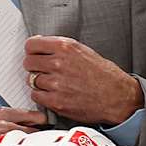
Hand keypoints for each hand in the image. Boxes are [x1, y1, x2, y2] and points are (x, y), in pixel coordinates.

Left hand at [24, 35, 143, 126]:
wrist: (117, 96)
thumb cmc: (104, 75)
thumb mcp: (83, 51)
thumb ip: (60, 48)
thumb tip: (39, 44)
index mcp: (66, 47)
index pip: (31, 45)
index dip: (32, 51)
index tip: (35, 55)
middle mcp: (59, 63)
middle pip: (28, 62)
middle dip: (34, 67)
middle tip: (44, 71)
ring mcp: (56, 83)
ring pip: (31, 80)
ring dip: (39, 82)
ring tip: (55, 83)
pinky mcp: (55, 101)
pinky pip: (35, 95)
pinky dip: (42, 95)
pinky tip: (54, 93)